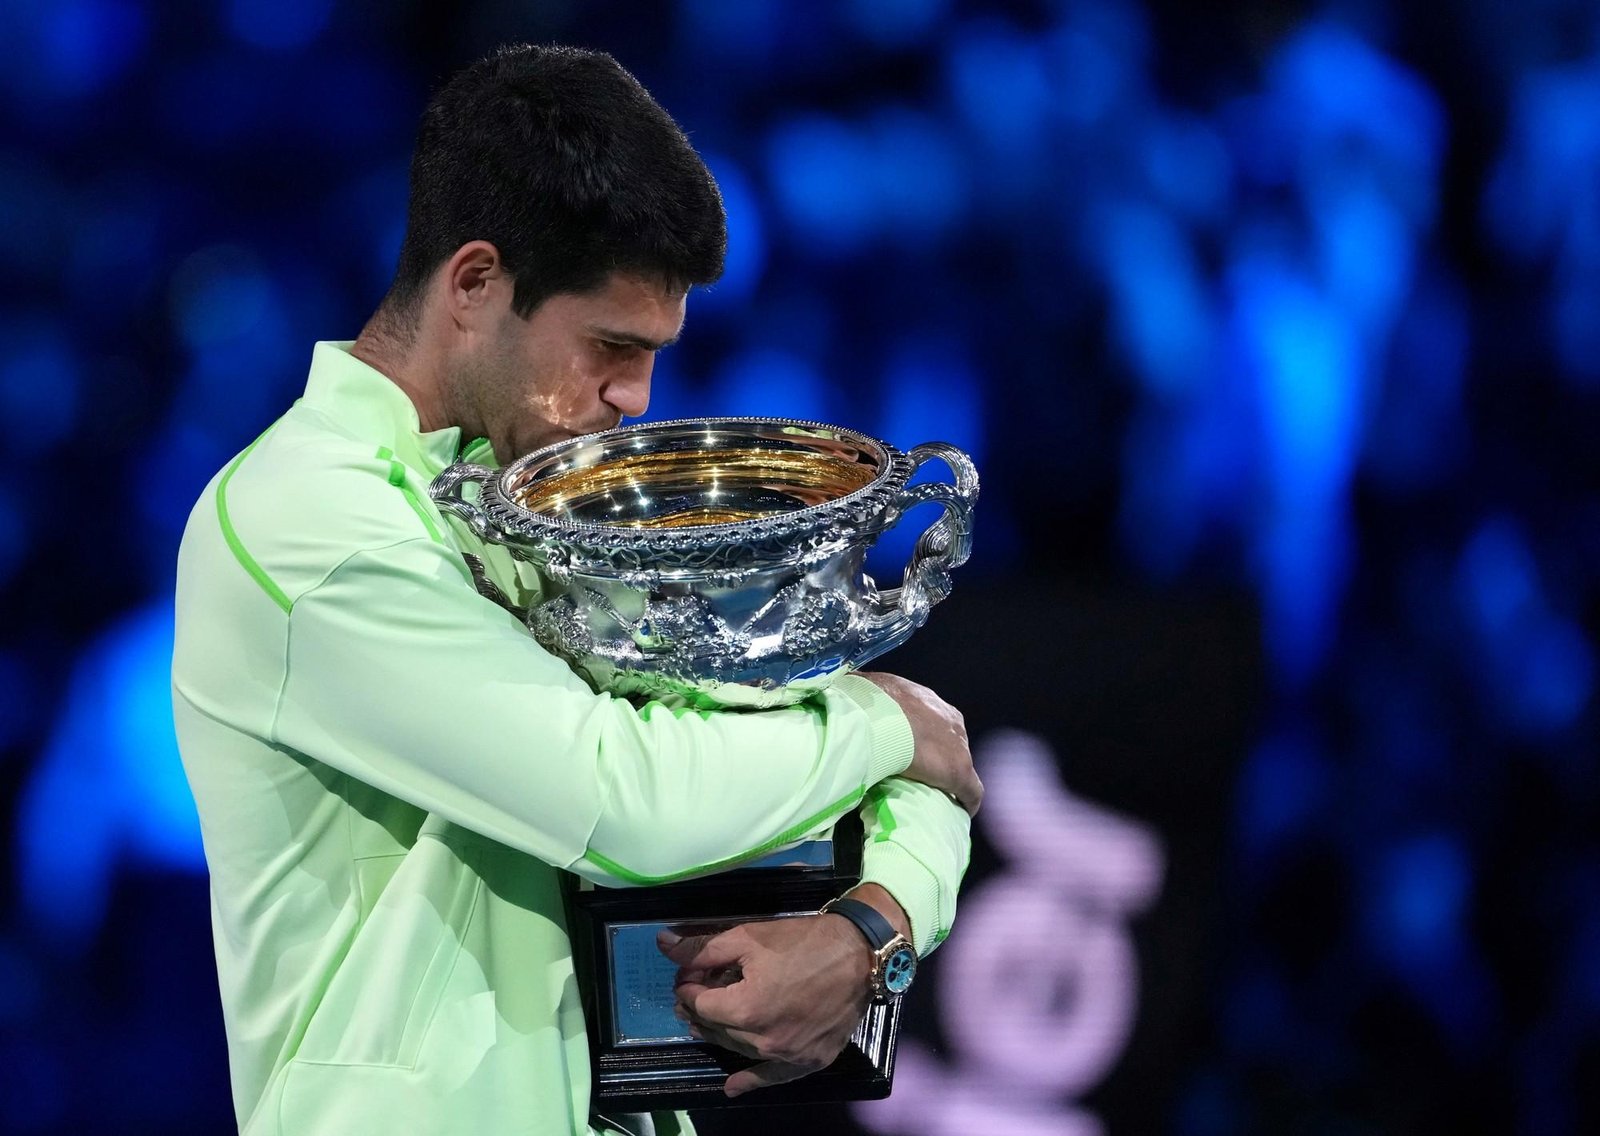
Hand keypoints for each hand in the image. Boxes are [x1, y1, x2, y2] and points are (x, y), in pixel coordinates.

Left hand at [658, 913, 874, 1096]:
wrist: (861, 953)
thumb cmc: (804, 941)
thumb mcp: (749, 936)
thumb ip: (703, 947)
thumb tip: (662, 945)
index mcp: (744, 1008)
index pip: (700, 1004)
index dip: (689, 986)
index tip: (690, 974)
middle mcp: (762, 1039)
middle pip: (717, 1028)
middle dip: (702, 1008)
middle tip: (697, 991)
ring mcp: (787, 1054)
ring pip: (739, 1048)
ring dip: (722, 1032)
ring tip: (712, 1019)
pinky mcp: (809, 1061)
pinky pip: (772, 1076)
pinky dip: (751, 1080)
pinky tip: (733, 1087)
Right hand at [857, 671, 981, 814]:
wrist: (877, 719)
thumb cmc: (867, 705)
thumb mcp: (867, 696)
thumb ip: (868, 706)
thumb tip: (850, 709)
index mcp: (928, 700)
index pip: (931, 722)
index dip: (922, 738)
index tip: (911, 752)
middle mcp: (948, 718)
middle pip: (949, 742)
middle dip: (937, 756)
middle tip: (919, 773)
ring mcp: (958, 745)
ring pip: (959, 764)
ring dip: (947, 777)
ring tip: (932, 792)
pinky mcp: (961, 771)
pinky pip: (970, 790)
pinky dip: (966, 801)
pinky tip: (960, 811)